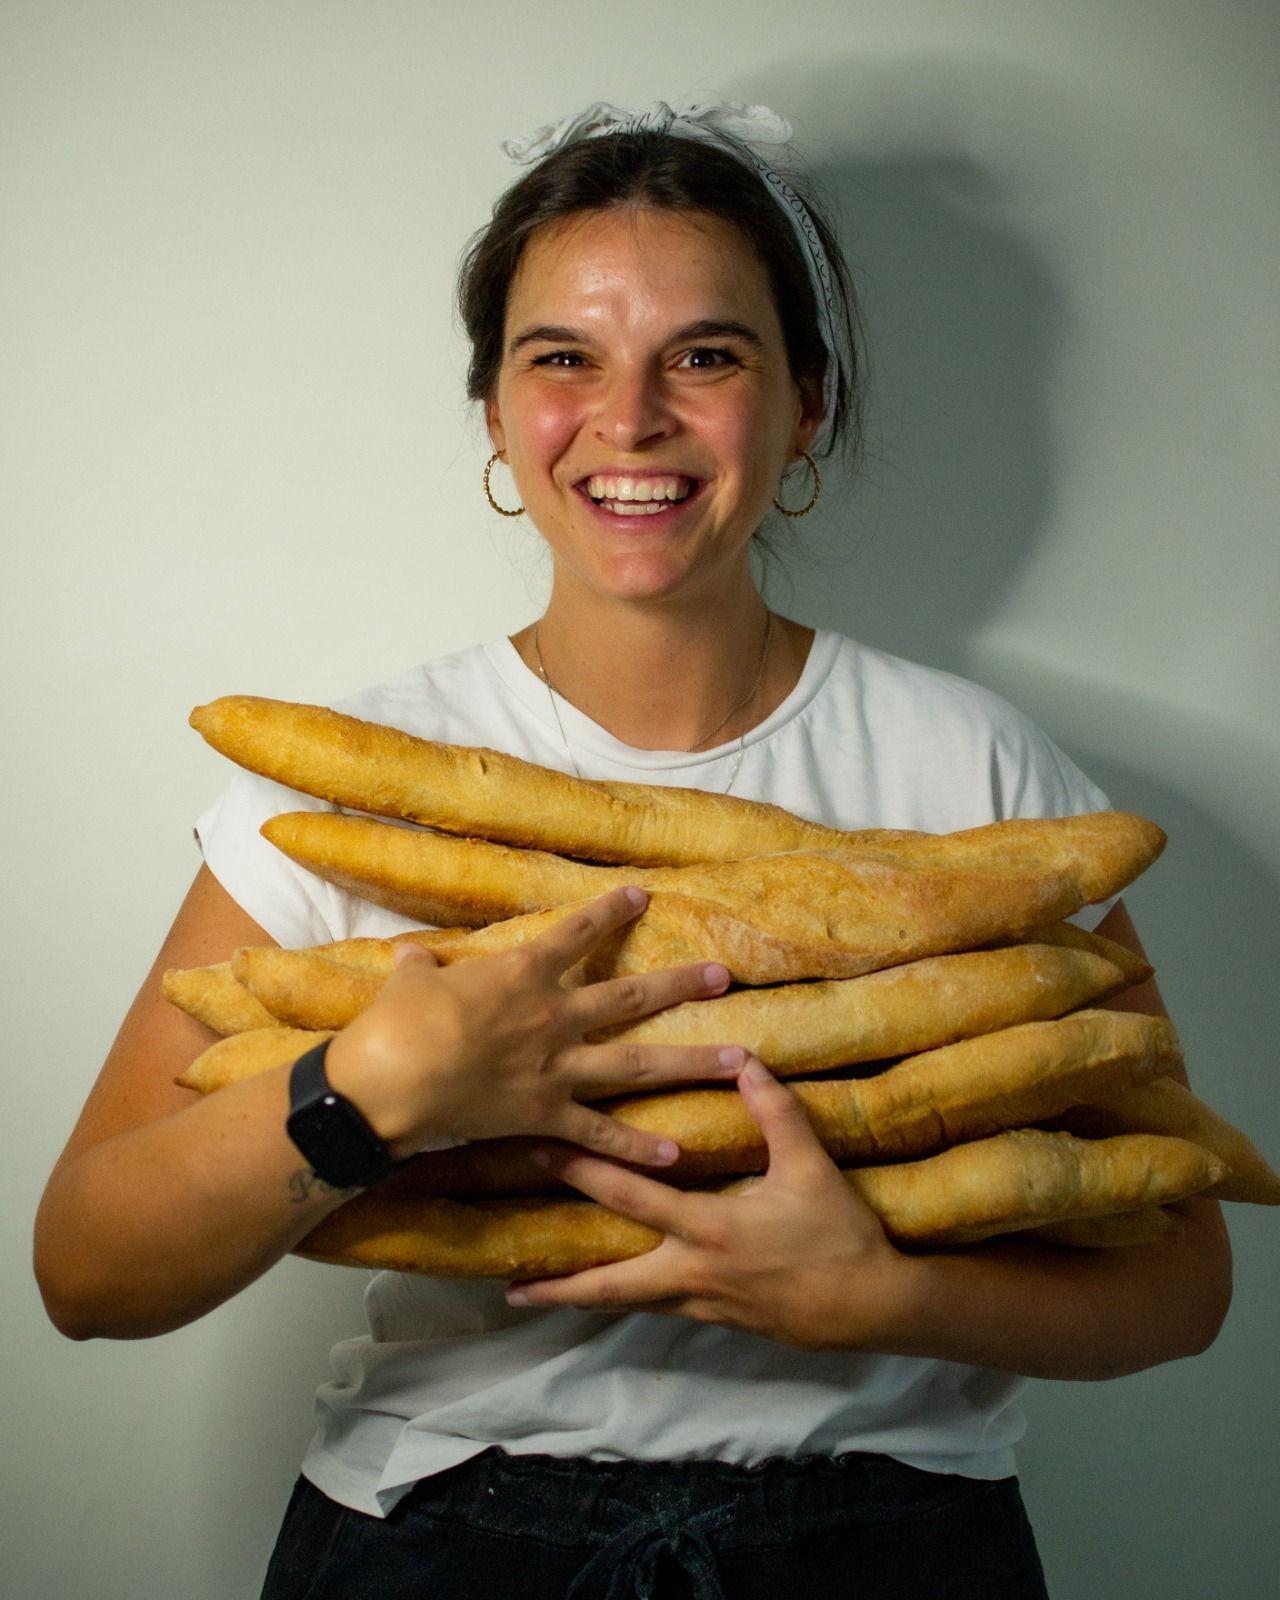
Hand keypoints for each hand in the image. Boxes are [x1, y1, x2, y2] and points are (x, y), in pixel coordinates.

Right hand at [323, 887, 745, 1165]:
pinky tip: (674, 1154)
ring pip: (638, 1063)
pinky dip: (636, 1147)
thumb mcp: (409, 982)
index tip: (643, 895)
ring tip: (739, 1059)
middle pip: (630, 997)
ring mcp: (556, 1068)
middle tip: (724, 976)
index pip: (576, 932)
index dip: (610, 911)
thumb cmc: (395, 1023)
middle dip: (680, 984)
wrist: (389, 1083)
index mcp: (522, 973)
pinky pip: (601, 1134)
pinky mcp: (546, 1115)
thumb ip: (421, 968)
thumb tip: (411, 955)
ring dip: (691, 1061)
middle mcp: (553, 1016)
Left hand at [505, 1057, 922, 1351]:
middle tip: (508, 1279)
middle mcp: (693, 1273)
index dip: (583, 1171)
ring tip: (539, 1300)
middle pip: (610, 1284)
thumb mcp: (810, 1167)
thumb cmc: (838, 1235)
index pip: (631, 1197)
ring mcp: (703, 1304)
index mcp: (707, 1228)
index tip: (539, 1152)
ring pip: (630, 1306)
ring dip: (585, 1301)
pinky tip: (612, 1297)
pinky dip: (627, 1303)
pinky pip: (659, 1310)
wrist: (871, 1306)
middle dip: (558, 1280)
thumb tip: (745, 1059)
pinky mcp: (719, 1320)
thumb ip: (775, 1112)